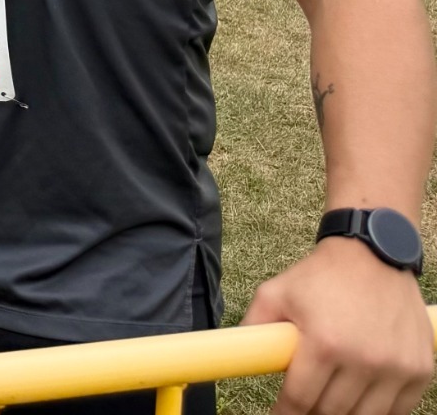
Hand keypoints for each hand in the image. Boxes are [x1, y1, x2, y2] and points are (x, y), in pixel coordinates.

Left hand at [243, 236, 431, 414]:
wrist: (372, 254)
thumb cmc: (320, 276)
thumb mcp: (275, 293)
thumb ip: (253, 328)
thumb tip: (235, 358)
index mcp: (324, 344)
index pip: (300, 400)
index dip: (284, 414)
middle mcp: (364, 359)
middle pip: (332, 412)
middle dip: (312, 413)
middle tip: (303, 405)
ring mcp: (397, 367)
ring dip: (343, 413)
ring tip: (328, 402)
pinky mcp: (420, 369)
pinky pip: (398, 410)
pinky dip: (378, 412)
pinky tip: (359, 401)